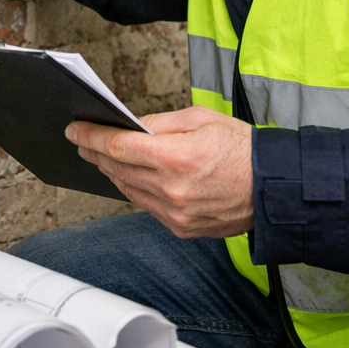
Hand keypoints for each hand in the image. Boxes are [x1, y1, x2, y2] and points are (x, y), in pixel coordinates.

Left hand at [68, 106, 254, 237]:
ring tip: (102, 158)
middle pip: (118, 169)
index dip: (91, 137)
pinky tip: (131, 177)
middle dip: (96, 153)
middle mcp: (173, 189)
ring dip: (112, 173)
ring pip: (128, 190)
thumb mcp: (202, 118)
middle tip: (82, 142)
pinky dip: (136, 190)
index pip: (119, 146)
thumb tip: (131, 126)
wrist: (273, 187)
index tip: (75, 130)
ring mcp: (176, 213)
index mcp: (178, 157)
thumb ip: (160, 122)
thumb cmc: (243, 148)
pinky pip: (147, 207)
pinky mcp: (182, 229)